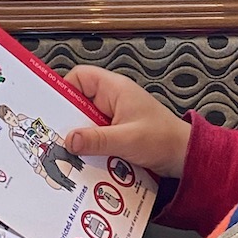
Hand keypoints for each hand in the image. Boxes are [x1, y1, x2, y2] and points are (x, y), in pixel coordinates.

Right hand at [62, 65, 190, 179]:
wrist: (186, 157)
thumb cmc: (164, 139)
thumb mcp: (126, 139)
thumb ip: (96, 139)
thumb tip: (69, 140)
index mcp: (115, 89)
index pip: (80, 77)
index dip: (63, 89)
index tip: (51, 108)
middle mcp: (112, 100)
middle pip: (78, 103)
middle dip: (68, 120)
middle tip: (55, 136)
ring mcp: (114, 117)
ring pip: (85, 123)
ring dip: (80, 138)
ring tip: (68, 152)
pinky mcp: (116, 134)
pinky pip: (95, 137)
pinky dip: (89, 147)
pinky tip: (85, 160)